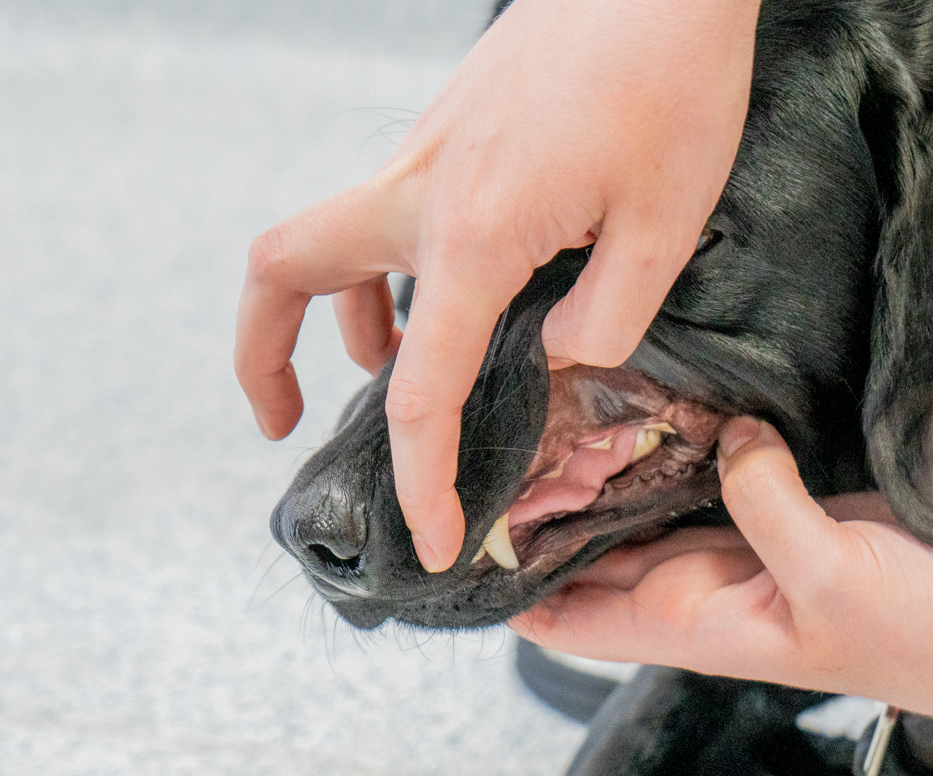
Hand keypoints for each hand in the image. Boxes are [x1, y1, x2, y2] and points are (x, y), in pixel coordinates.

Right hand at [234, 0, 760, 571]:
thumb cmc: (672, 77)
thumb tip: (554, 350)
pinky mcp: (451, 127)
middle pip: (282, 270)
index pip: (422, 387)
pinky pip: (387, 210)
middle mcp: (423, 190)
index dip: (422, 478)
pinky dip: (390, 267)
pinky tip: (449, 288)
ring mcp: (428, 151)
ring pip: (331, 238)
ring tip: (379, 371)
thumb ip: (605, 314)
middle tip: (283, 421)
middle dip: (260, 355)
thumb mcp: (667, 220)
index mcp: (471, 232)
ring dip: (336, 314)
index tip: (431, 541)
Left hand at [510, 418, 932, 745]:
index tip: (449, 540)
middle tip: (485, 438)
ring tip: (546, 402)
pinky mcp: (802, 501)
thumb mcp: (833, 579)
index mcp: (703, 626)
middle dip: (546, 508)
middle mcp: (715, 587)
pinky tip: (657, 391)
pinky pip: (723, 466)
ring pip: (652, 502)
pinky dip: (689, 436)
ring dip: (609, 466)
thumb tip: (730, 442)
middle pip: (599, 549)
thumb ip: (764, 508)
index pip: (574, 615)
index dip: (511, 586)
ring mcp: (756, 542)